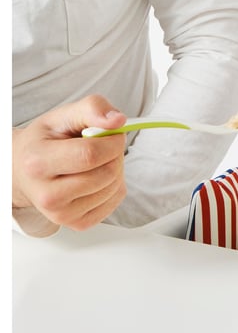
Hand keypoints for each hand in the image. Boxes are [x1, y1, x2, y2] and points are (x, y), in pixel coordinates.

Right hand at [12, 94, 127, 230]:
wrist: (24, 171)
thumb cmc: (45, 142)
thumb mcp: (63, 116)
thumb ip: (92, 109)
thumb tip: (118, 120)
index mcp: (38, 163)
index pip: (91, 154)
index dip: (111, 140)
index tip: (111, 133)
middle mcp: (47, 195)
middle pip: (107, 173)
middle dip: (115, 154)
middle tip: (101, 146)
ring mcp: (62, 214)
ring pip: (114, 187)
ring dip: (116, 169)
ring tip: (95, 162)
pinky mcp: (77, 224)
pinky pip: (115, 200)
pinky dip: (114, 185)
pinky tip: (95, 177)